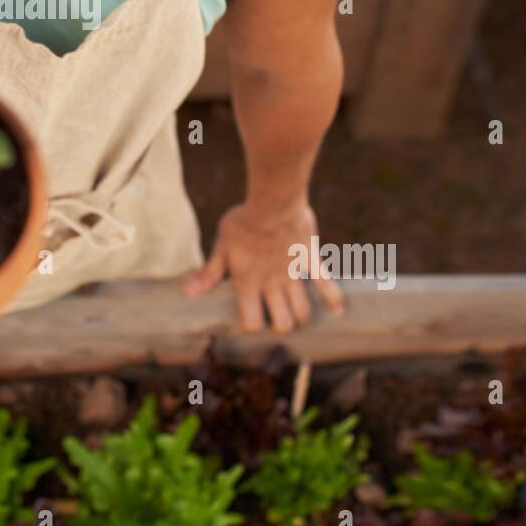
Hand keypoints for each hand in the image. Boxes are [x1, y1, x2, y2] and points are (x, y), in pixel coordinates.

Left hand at [181, 200, 344, 333]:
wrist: (273, 200)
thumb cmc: (243, 221)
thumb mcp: (222, 245)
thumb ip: (209, 272)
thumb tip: (187, 293)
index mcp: (248, 282)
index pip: (252, 322)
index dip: (252, 325)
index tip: (252, 319)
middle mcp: (272, 284)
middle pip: (283, 323)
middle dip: (281, 325)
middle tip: (278, 317)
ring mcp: (294, 274)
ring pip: (303, 311)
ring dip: (301, 316)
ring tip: (297, 313)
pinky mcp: (311, 260)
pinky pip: (327, 284)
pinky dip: (334, 298)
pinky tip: (339, 309)